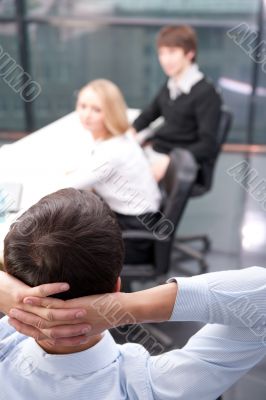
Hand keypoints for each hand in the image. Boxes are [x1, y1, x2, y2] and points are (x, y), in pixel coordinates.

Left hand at [0, 270, 89, 343]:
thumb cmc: (17, 301)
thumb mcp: (32, 313)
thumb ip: (48, 319)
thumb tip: (67, 321)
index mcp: (33, 326)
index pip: (54, 338)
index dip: (69, 339)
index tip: (84, 338)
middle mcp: (31, 320)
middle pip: (54, 328)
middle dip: (72, 329)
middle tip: (88, 327)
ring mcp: (27, 308)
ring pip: (50, 313)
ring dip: (67, 312)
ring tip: (83, 310)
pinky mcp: (23, 295)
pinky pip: (41, 292)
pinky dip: (54, 289)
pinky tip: (66, 286)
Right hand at [8, 292, 125, 345]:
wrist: (126, 310)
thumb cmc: (114, 312)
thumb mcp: (96, 318)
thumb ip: (84, 319)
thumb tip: (80, 312)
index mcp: (76, 335)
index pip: (51, 338)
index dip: (35, 334)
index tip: (23, 329)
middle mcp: (72, 330)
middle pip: (43, 330)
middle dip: (26, 325)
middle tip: (12, 319)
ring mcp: (73, 320)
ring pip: (44, 319)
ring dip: (28, 313)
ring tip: (16, 308)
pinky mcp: (75, 308)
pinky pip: (52, 306)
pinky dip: (38, 302)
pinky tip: (29, 297)